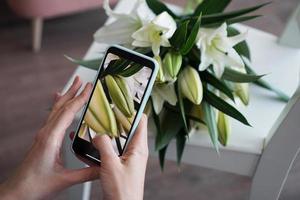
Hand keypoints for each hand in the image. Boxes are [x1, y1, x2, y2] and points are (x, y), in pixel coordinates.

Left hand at [0, 76, 97, 199]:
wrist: (16, 191)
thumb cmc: (34, 185)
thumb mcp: (65, 180)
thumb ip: (86, 173)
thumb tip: (104, 167)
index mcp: (51, 138)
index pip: (68, 112)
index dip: (80, 99)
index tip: (89, 87)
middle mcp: (46, 133)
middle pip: (61, 106)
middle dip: (72, 92)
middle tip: (82, 80)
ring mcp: (43, 135)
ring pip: (55, 110)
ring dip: (66, 97)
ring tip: (73, 86)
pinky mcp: (43, 139)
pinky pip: (51, 117)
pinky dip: (58, 106)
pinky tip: (58, 103)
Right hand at [93, 115, 148, 199]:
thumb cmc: (123, 192)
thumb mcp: (111, 165)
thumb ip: (104, 146)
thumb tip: (98, 134)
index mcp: (138, 148)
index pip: (140, 121)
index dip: (132, 109)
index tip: (122, 101)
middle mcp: (135, 151)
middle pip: (127, 128)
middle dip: (116, 120)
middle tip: (105, 112)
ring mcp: (127, 158)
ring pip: (118, 140)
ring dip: (107, 134)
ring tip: (96, 126)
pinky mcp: (120, 165)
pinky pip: (112, 151)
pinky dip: (103, 147)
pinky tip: (91, 147)